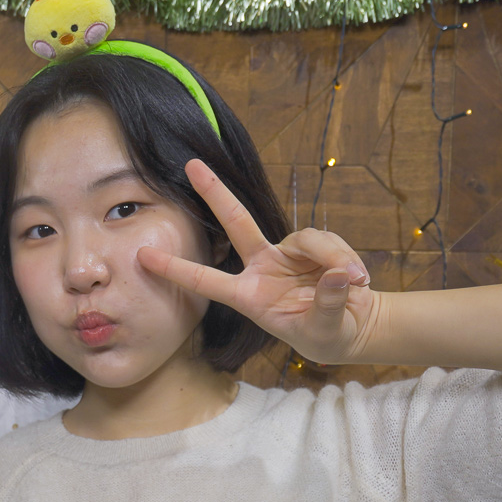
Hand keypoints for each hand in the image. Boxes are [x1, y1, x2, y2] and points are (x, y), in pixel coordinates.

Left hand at [137, 158, 379, 365]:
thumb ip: (329, 304)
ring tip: (353, 281)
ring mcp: (287, 254)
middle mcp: (263, 268)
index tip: (143, 256)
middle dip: (215, 193)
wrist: (352, 327)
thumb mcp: (325, 330)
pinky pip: (329, 242)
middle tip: (192, 165)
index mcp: (250, 297)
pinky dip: (346, 259)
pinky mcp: (314, 247)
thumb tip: (338, 275)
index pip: (207, 281)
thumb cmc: (327, 335)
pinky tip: (358, 279)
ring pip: (307, 238)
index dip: (176, 269)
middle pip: (236, 223)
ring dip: (332, 256)